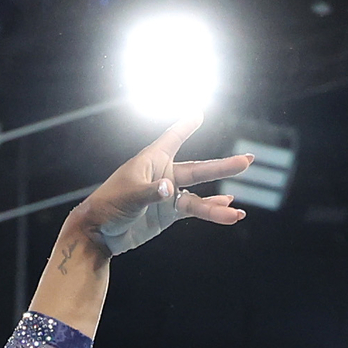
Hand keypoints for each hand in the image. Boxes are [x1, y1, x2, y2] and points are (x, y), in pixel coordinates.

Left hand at [72, 118, 251, 256]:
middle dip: (222, 167)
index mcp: (151, 161)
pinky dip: (211, 212)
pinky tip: (229, 212)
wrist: (99, 234)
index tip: (199, 112)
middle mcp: (164, 175)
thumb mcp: (128, 197)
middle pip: (198, 169)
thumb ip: (150, 192)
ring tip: (238, 210)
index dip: (186, 126)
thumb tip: (170, 190)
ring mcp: (168, 196)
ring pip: (199, 197)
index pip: (173, 138)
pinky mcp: (168, 215)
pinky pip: (195, 211)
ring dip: (219, 203)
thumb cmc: (107, 206)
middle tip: (248, 160)